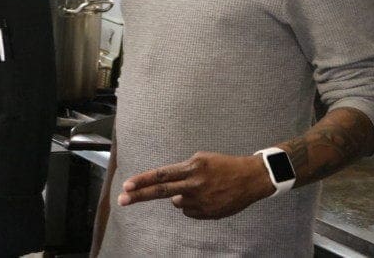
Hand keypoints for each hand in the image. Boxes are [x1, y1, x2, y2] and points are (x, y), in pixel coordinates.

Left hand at [117, 151, 273, 218]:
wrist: (251, 178)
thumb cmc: (224, 166)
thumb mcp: (202, 160)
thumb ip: (183, 173)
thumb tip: (169, 192)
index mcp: (193, 167)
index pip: (162, 174)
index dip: (143, 180)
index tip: (127, 186)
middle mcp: (194, 184)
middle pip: (161, 191)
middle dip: (139, 195)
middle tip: (122, 199)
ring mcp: (201, 201)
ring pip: (178, 202)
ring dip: (183, 197)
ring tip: (203, 188)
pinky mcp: (208, 214)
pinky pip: (190, 211)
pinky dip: (194, 206)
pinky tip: (208, 197)